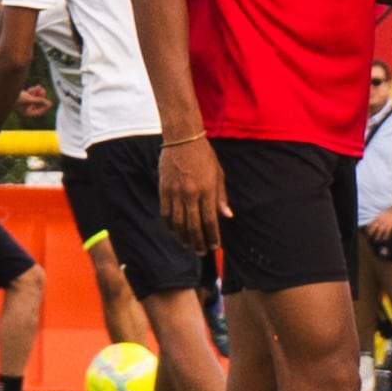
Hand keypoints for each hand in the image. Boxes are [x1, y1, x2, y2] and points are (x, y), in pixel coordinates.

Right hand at [15, 83, 51, 118]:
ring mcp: (24, 103)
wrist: (5, 91)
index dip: (45, 108)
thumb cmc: (15, 96)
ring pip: (35, 99)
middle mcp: (25, 109)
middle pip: (37, 106)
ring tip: (39, 87)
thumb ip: (39, 101)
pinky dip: (33, 92)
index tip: (50, 103)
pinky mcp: (22, 97)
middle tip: (43, 90)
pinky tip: (34, 87)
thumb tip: (49, 104)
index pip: (39, 113)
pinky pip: (31, 96)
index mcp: (26, 113)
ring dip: (37, 93)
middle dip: (41, 98)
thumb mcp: (28, 98)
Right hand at [160, 137, 230, 251]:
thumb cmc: (204, 156)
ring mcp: (175, 192)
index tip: (215, 246)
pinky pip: (166, 213)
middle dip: (198, 242)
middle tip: (201, 252)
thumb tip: (227, 216)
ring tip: (188, 245)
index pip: (211, 220)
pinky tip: (175, 231)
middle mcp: (191, 193)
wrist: (182, 138)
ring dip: (184, 237)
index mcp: (207, 190)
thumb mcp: (218, 174)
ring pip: (178, 223)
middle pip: (194, 226)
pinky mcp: (164, 189)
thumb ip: (221, 197)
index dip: (213, 236)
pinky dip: (170, 225)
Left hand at [365, 208, 391, 241]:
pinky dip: (386, 236)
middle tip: (370, 236)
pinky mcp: (391, 225)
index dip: (369, 228)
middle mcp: (381, 221)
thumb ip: (377, 218)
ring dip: (378, 236)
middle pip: (375, 228)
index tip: (367, 231)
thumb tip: (374, 222)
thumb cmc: (388, 212)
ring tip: (377, 240)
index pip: (372, 223)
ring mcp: (386, 223)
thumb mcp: (381, 214)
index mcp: (378, 217)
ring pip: (381, 231)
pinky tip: (384, 239)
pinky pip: (388, 232)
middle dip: (372, 232)